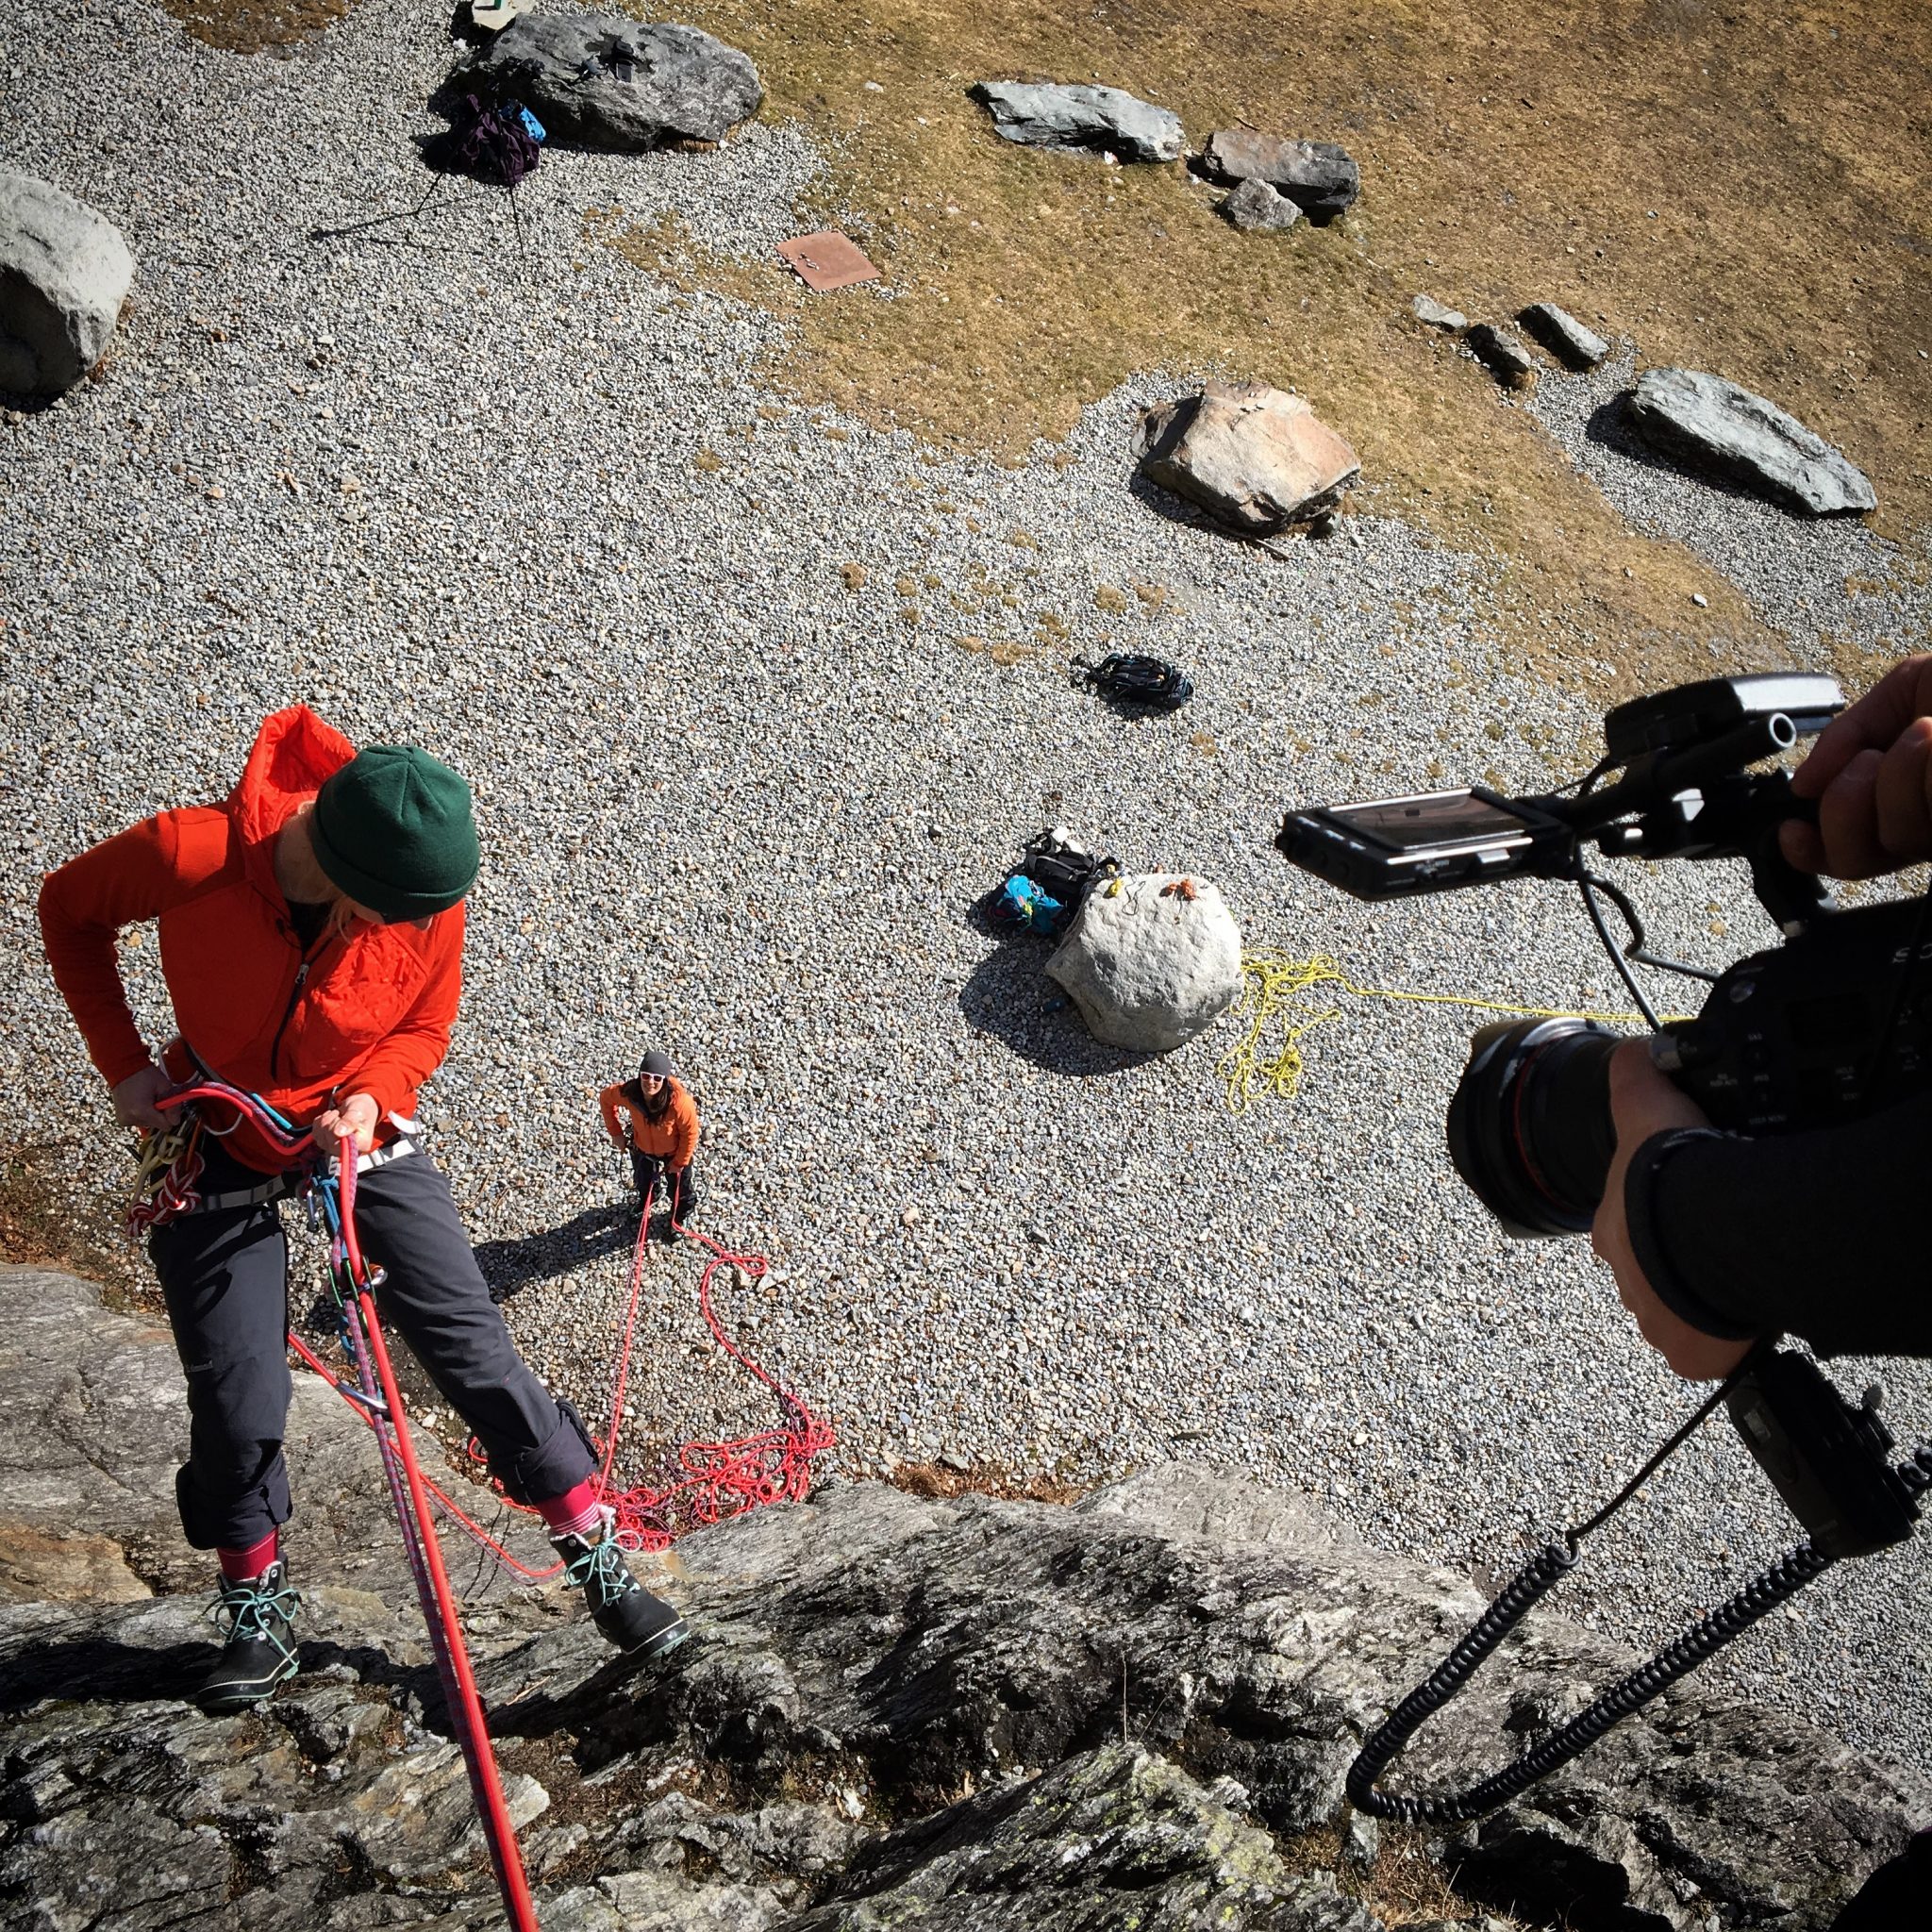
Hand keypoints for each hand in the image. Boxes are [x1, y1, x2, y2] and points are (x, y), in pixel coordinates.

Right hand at [112, 1063, 177, 1134]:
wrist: (124, 1068)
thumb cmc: (144, 1074)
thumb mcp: (165, 1086)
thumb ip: (173, 1105)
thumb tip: (176, 1121)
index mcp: (141, 1112)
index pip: (166, 1126)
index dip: (170, 1115)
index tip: (168, 1104)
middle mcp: (131, 1119)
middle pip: (157, 1125)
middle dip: (160, 1113)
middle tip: (155, 1098)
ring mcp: (124, 1120)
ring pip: (148, 1124)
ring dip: (151, 1114)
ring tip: (146, 1098)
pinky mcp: (121, 1120)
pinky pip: (139, 1121)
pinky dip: (142, 1114)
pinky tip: (139, 1102)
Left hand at [312, 1092, 380, 1156]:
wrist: (357, 1106)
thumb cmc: (361, 1108)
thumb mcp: (358, 1111)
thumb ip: (349, 1121)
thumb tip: (337, 1133)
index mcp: (362, 1144)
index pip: (343, 1146)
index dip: (335, 1131)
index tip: (339, 1118)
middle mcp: (350, 1150)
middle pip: (330, 1144)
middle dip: (329, 1125)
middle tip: (337, 1114)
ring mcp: (337, 1148)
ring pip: (321, 1140)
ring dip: (323, 1123)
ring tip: (334, 1115)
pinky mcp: (327, 1144)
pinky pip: (316, 1135)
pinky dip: (318, 1124)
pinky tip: (328, 1118)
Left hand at [1591, 1040, 1753, 1380]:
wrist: (1712, 1231)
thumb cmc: (1675, 1175)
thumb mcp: (1646, 1107)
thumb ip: (1635, 1076)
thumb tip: (1634, 1051)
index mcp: (1615, 1228)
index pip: (1630, 1226)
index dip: (1656, 1218)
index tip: (1685, 1212)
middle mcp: (1628, 1278)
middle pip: (1654, 1272)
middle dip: (1681, 1263)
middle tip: (1720, 1247)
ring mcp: (1656, 1319)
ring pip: (1679, 1313)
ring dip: (1704, 1299)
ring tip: (1738, 1278)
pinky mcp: (1690, 1354)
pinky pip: (1708, 1351)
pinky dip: (1727, 1338)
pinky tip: (1747, 1317)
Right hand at [1780, 653, 1931, 878]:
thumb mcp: (1911, 686)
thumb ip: (1850, 731)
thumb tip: (1803, 784)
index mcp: (1911, 799)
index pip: (1846, 851)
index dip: (1811, 848)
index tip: (1794, 829)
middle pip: (1856, 857)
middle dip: (1846, 802)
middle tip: (1871, 762)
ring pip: (1892, 837)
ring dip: (1896, 775)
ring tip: (1928, 733)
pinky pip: (1922, 815)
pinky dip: (1922, 765)